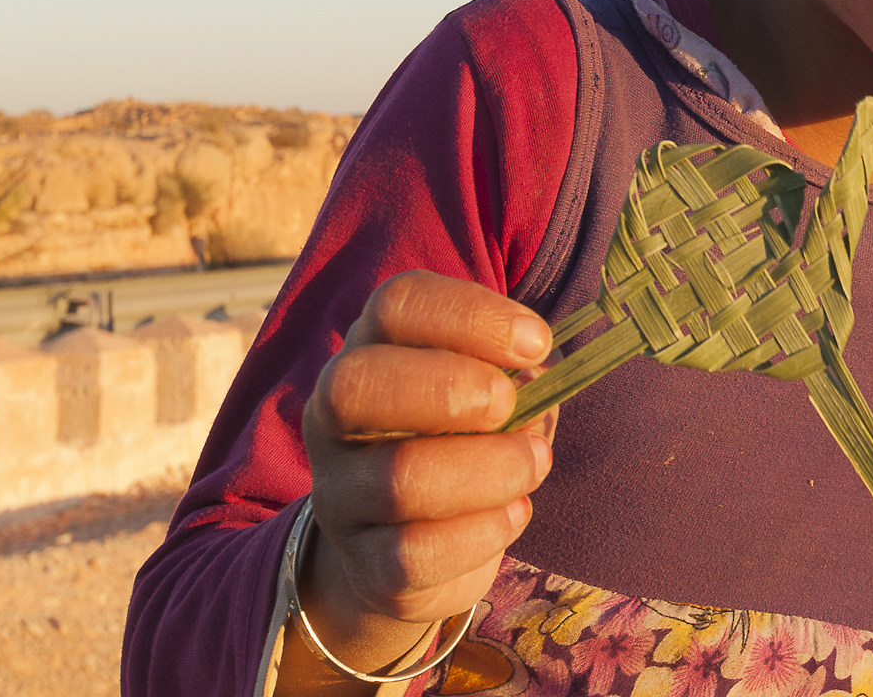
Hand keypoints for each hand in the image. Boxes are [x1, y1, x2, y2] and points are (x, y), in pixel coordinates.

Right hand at [296, 271, 556, 672]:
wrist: (410, 550)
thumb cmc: (464, 442)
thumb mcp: (490, 395)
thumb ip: (516, 379)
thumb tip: (537, 380)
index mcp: (372, 351)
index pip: (396, 306)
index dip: (469, 315)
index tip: (536, 342)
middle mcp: (335, 419)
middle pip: (357, 384)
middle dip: (451, 389)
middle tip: (509, 405)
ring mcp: (340, 494)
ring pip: (400, 478)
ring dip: (490, 469)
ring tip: (534, 463)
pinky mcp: (365, 565)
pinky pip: (415, 553)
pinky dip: (484, 531)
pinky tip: (513, 513)